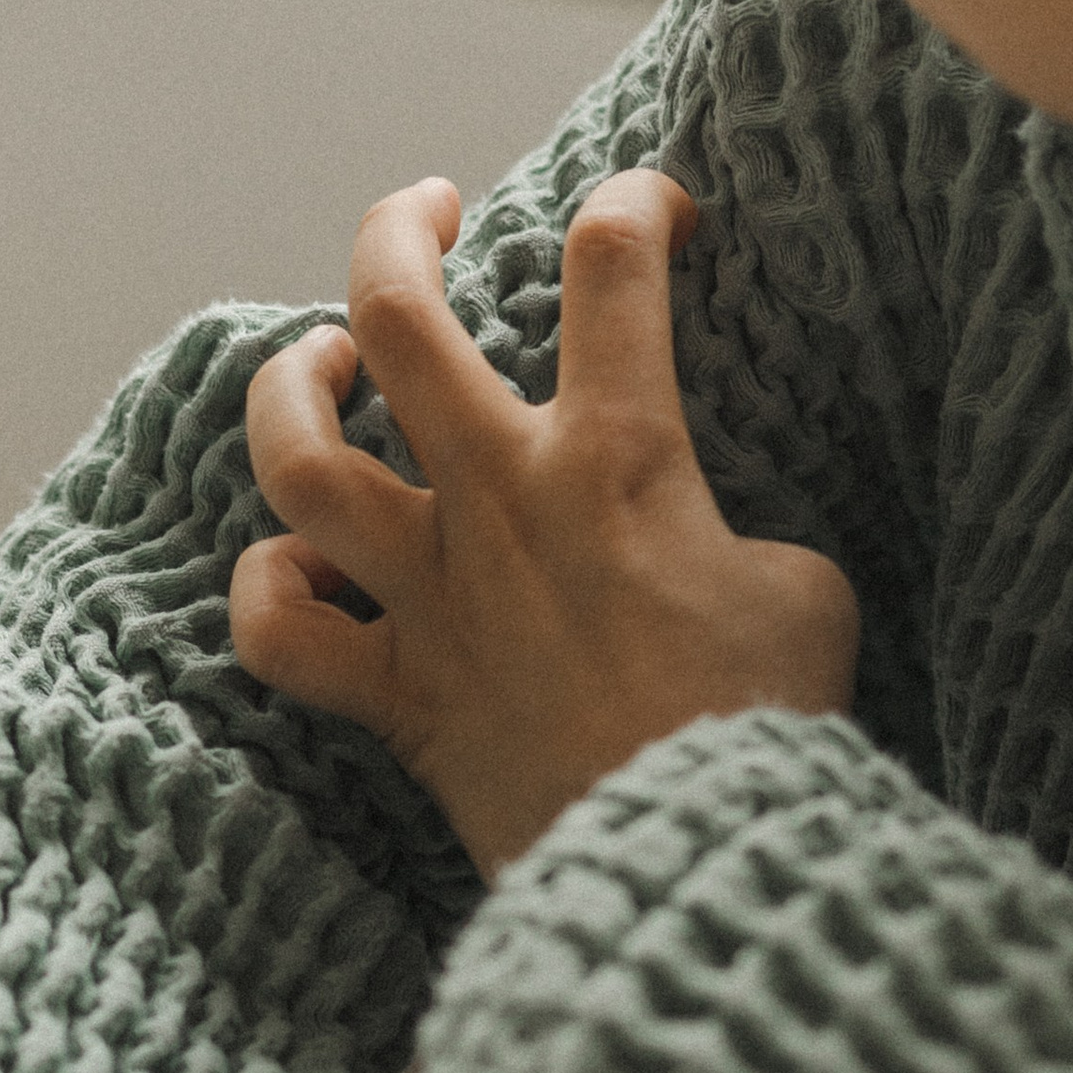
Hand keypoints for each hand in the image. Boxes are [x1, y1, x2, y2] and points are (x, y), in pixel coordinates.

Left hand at [231, 169, 858, 876]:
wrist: (699, 867)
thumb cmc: (766, 727)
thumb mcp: (801, 590)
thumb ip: (735, 534)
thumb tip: (699, 548)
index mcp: (616, 458)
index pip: (610, 266)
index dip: (632, 204)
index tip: (653, 212)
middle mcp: (500, 503)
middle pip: (394, 313)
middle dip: (398, 231)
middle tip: (429, 210)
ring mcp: (430, 598)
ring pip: (295, 460)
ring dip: (290, 390)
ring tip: (321, 361)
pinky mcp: (396, 696)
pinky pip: (278, 631)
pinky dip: (271, 589)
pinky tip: (300, 568)